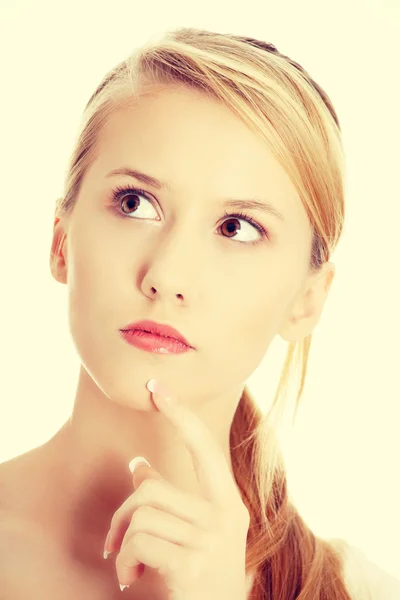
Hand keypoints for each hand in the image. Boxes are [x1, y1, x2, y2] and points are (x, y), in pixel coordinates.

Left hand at [103, 379, 249, 599]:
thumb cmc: (203, 577)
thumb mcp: (194, 534)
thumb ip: (171, 499)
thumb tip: (138, 465)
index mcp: (229, 502)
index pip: (204, 448)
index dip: (181, 416)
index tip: (158, 388)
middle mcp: (225, 516)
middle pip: (151, 489)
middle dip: (123, 514)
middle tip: (115, 540)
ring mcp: (210, 540)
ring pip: (140, 515)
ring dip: (122, 543)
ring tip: (129, 565)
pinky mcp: (191, 564)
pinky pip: (138, 542)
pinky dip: (124, 562)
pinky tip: (133, 579)